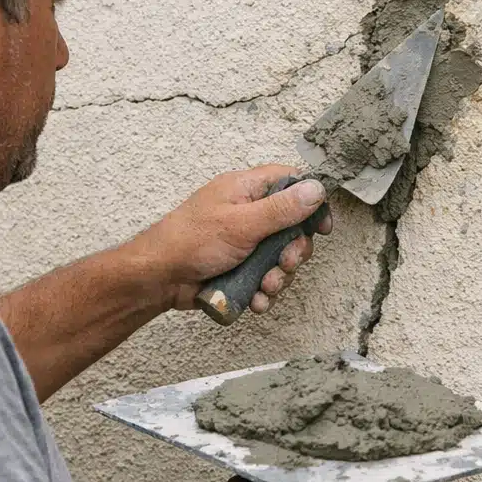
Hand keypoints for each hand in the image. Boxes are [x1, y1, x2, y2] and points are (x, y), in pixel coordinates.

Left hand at [133, 165, 333, 312]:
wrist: (159, 278)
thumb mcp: (242, 223)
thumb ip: (281, 208)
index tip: (323, 226)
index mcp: (245, 189)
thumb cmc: (191, 241)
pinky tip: (257, 299)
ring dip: (279, 276)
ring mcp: (243, 241)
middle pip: (291, 226)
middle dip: (294, 250)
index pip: (290, 182)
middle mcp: (247, 212)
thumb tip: (316, 189)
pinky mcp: (239, 266)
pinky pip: (264, 276)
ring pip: (280, 256)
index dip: (311, 201)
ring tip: (266, 286)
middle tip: (286, 263)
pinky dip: (265, 290)